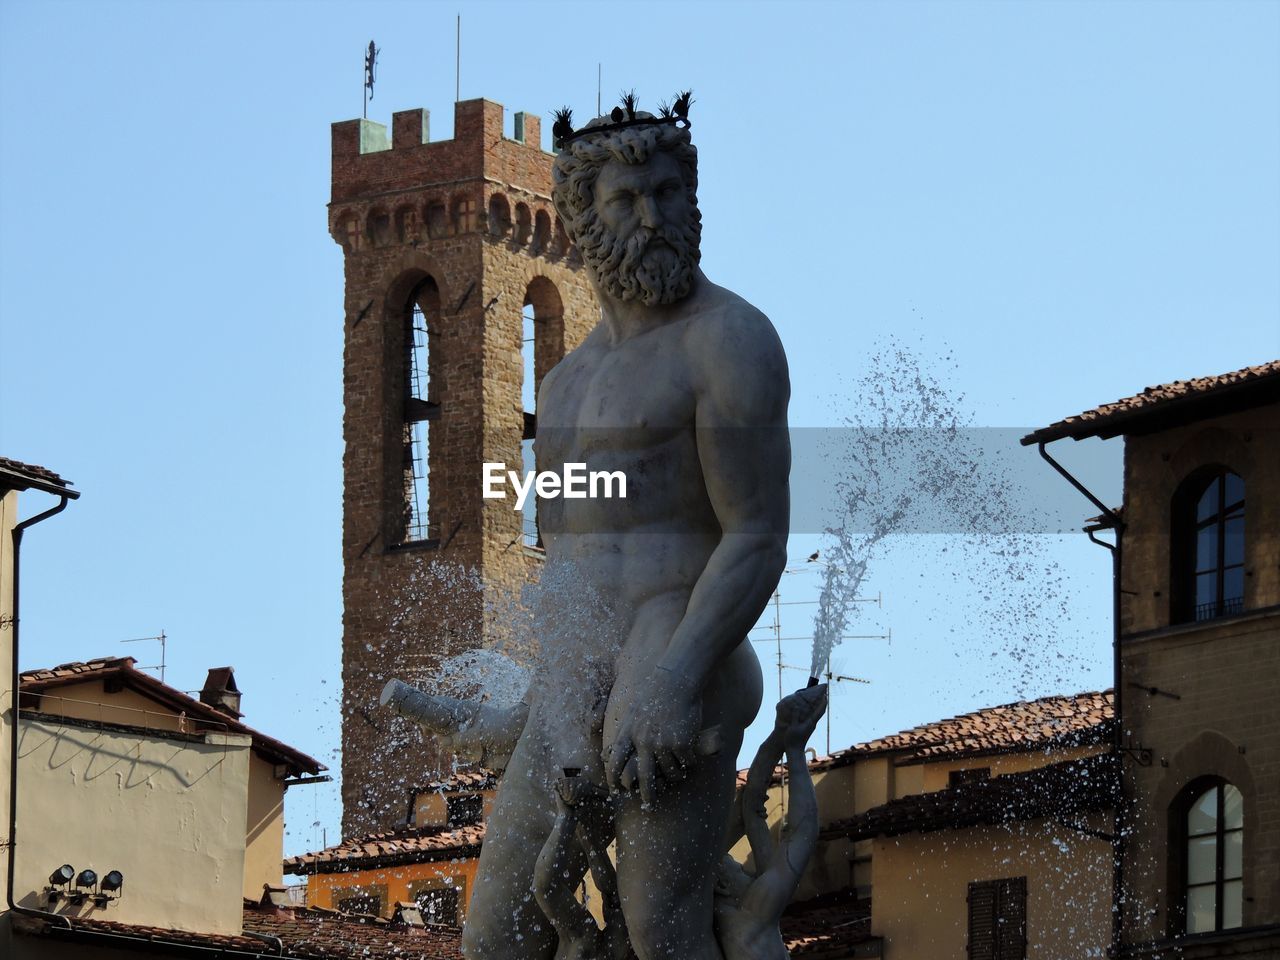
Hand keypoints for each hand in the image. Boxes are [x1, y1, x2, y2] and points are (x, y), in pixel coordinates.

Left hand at [604, 666, 700, 805]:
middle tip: (649, 803)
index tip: (616, 790)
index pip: (614, 762)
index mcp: (628, 732)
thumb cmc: (655, 692)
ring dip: (675, 776)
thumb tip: (606, 751)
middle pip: (643, 777)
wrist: (676, 679)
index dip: (613, 778)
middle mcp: (643, 741)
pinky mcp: (680, 743)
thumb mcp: (632, 710)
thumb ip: (624, 731)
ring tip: (678, 775)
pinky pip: (685, 763)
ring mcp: (662, 743)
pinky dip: (689, 764)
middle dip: (646, 794)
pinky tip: (690, 760)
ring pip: (669, 773)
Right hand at [773, 684, 826, 750]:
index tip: (825, 694)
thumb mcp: (793, 727)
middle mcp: (812, 724)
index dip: (823, 702)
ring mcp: (810, 726)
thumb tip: (797, 706)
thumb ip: (795, 716)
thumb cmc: (793, 740)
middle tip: (822, 694)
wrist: (795, 751)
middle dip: (822, 702)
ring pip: (816, 714)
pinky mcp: (807, 728)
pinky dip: (812, 711)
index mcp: (811, 722)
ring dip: (817, 706)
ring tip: (816, 698)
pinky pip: (811, 717)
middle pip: (820, 711)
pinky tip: (807, 709)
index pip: (820, 710)